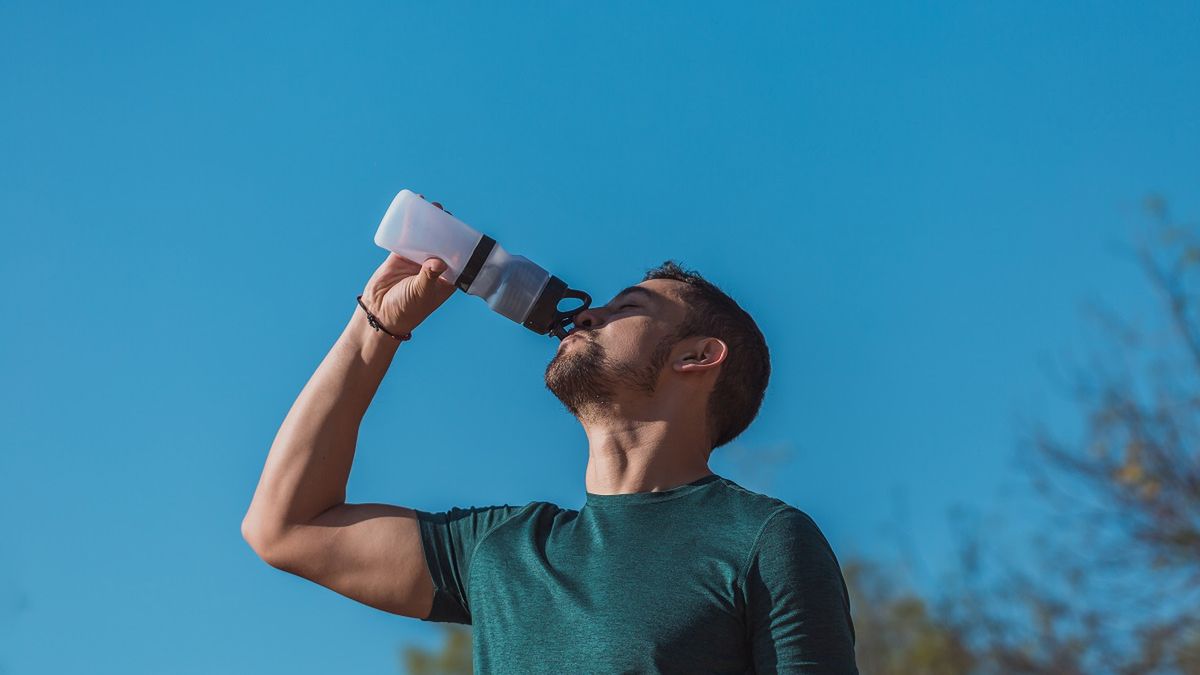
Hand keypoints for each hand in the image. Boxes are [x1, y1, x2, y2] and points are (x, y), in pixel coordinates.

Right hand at [360, 196, 457, 334]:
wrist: (379, 312)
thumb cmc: (407, 309)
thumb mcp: (421, 293)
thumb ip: (429, 277)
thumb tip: (439, 262)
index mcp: (447, 278)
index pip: (459, 256)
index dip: (461, 241)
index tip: (462, 227)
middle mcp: (434, 267)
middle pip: (443, 242)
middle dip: (445, 227)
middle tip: (444, 211)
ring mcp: (417, 260)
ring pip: (426, 237)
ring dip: (429, 221)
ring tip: (431, 205)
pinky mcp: (400, 256)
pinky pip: (407, 237)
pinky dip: (410, 224)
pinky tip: (412, 210)